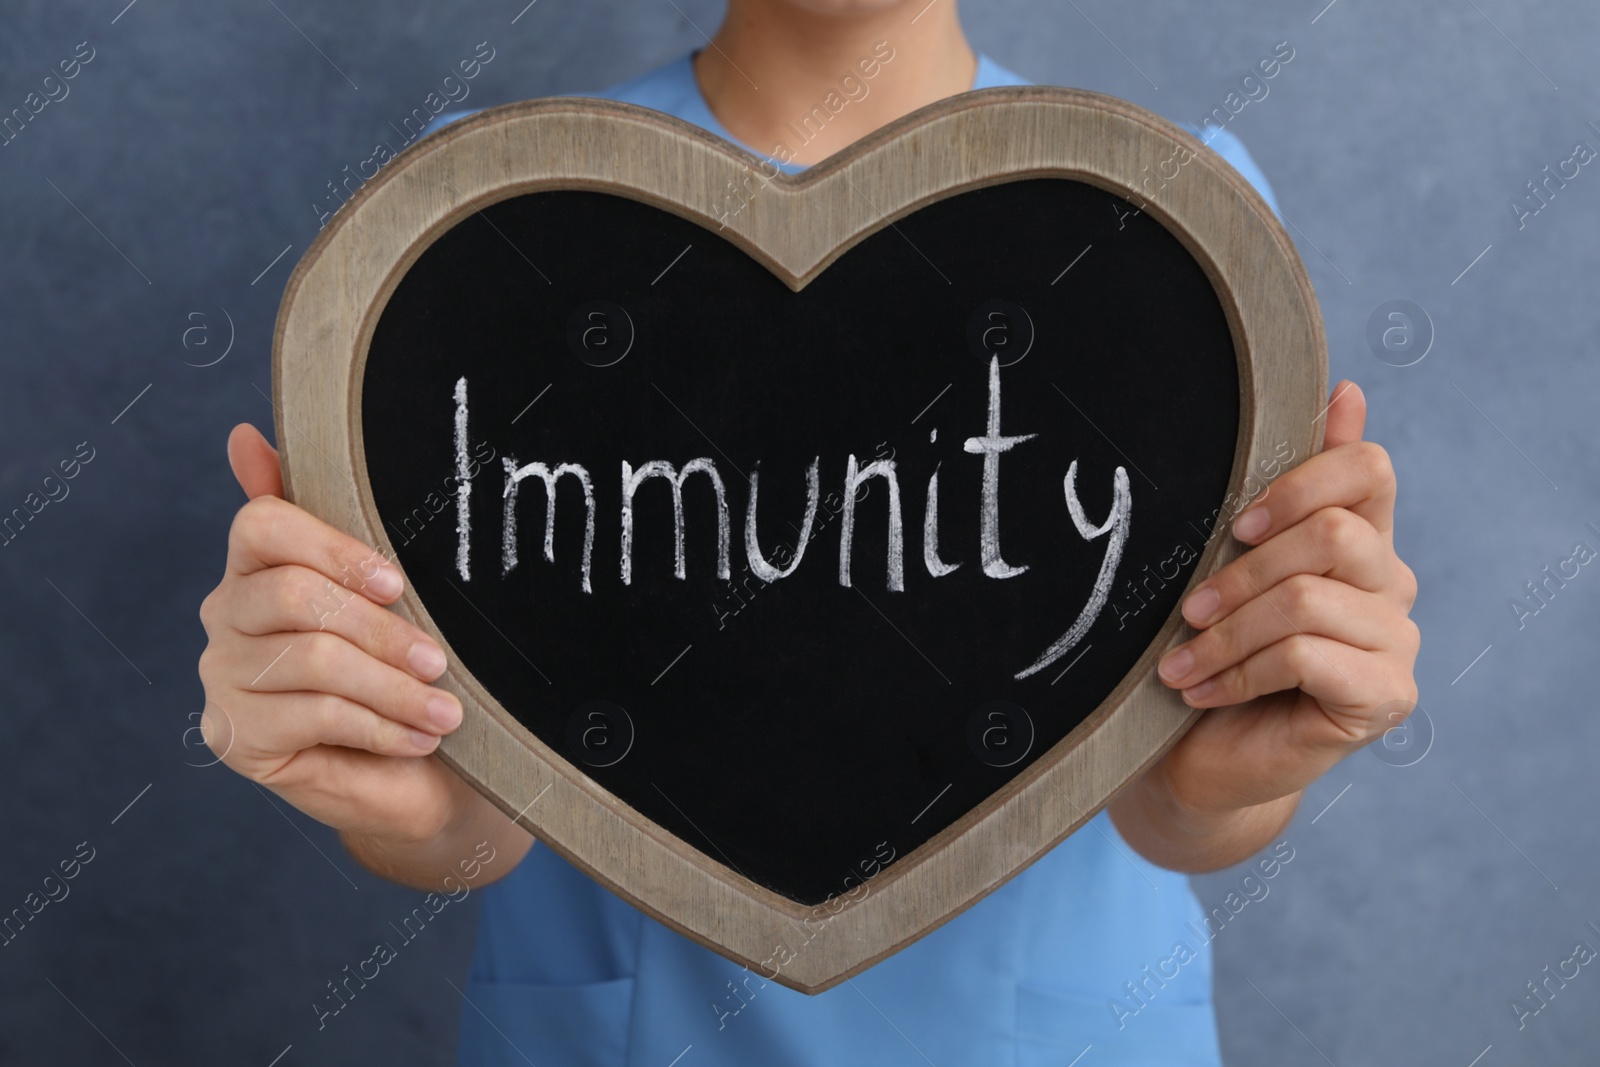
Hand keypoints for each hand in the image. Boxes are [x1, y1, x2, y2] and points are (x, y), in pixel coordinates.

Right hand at [196, 424, 482, 849]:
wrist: (409, 772)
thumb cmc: (396, 668)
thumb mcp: (382, 592)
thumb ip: (332, 517)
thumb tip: (244, 436)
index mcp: (254, 563)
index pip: (262, 525)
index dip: (334, 550)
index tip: (397, 584)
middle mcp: (224, 612)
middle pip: (294, 596)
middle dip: (381, 632)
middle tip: (438, 661)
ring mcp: (222, 675)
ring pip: (313, 660)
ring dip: (392, 689)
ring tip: (444, 710)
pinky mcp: (234, 734)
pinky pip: (313, 716)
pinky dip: (379, 726)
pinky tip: (418, 737)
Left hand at [1112, 381, 1419, 864]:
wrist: (1200, 755)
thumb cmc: (1215, 650)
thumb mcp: (1233, 563)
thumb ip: (1284, 489)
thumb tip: (1345, 389)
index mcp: (1360, 537)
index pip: (1370, 471)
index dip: (1301, 483)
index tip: (1237, 523)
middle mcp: (1391, 583)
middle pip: (1335, 534)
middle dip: (1243, 572)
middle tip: (1187, 610)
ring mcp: (1397, 642)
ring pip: (1309, 599)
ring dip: (1228, 631)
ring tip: (1180, 662)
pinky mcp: (1386, 697)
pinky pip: (1308, 656)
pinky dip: (1241, 672)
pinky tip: (1202, 691)